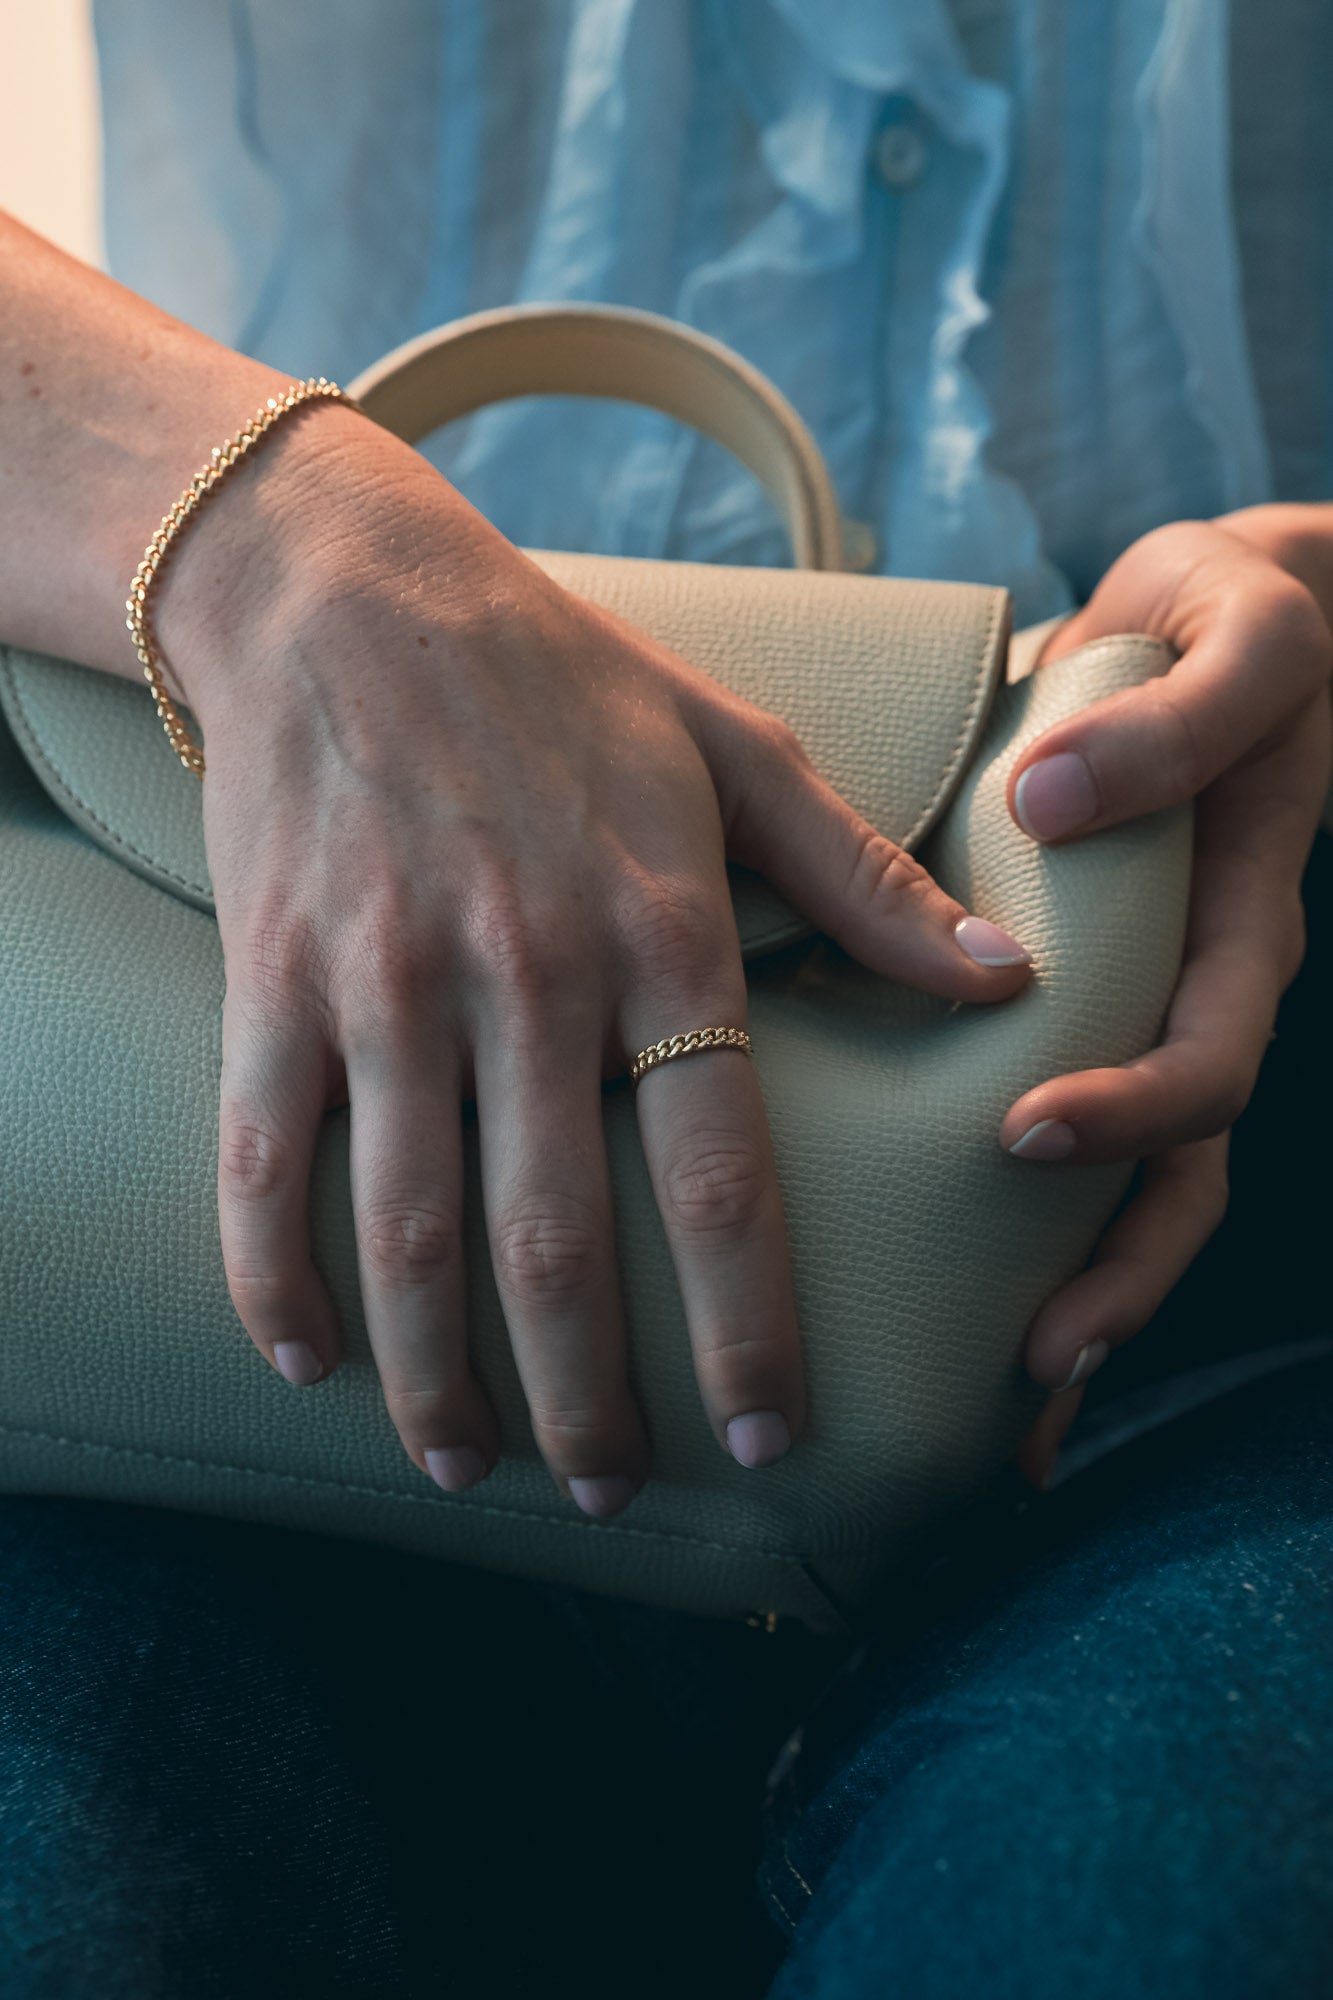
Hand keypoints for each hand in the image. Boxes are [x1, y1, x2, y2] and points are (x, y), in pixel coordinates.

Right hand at [164, 405, 1031, 1515]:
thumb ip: (866, 880)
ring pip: (407, 1228)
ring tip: (465, 1471)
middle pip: (555, 1241)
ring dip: (435, 1378)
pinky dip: (276, 1275)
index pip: (719, 1166)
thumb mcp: (738, 748)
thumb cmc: (561, 677)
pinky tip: (306, 1362)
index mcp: (659, 926)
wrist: (347, 588)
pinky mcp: (275, 975)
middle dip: (585, 1400)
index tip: (767, 1436)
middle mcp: (525, 969)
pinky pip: (266, 1158)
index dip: (746, 1321)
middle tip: (608, 1497)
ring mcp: (387, 979)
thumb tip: (1004, 981)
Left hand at [1003, 517, 1332, 1485]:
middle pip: (1186, 1169)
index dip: (1132, 1110)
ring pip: (1146, 1185)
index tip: (1023, 1138)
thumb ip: (1171, 722)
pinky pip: (1084, 1131)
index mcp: (1242, 919)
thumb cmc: (1230, 624)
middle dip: (1119, 1272)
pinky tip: (977, 1321)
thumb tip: (1054, 798)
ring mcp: (1154, 1007)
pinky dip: (1039, 1234)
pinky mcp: (1095, 1004)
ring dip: (1090, 1291)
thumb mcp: (1235, 637)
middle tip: (1030, 1364)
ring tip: (1007, 1401)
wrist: (1215, 616)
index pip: (1208, 1049)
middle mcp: (1202, 986)